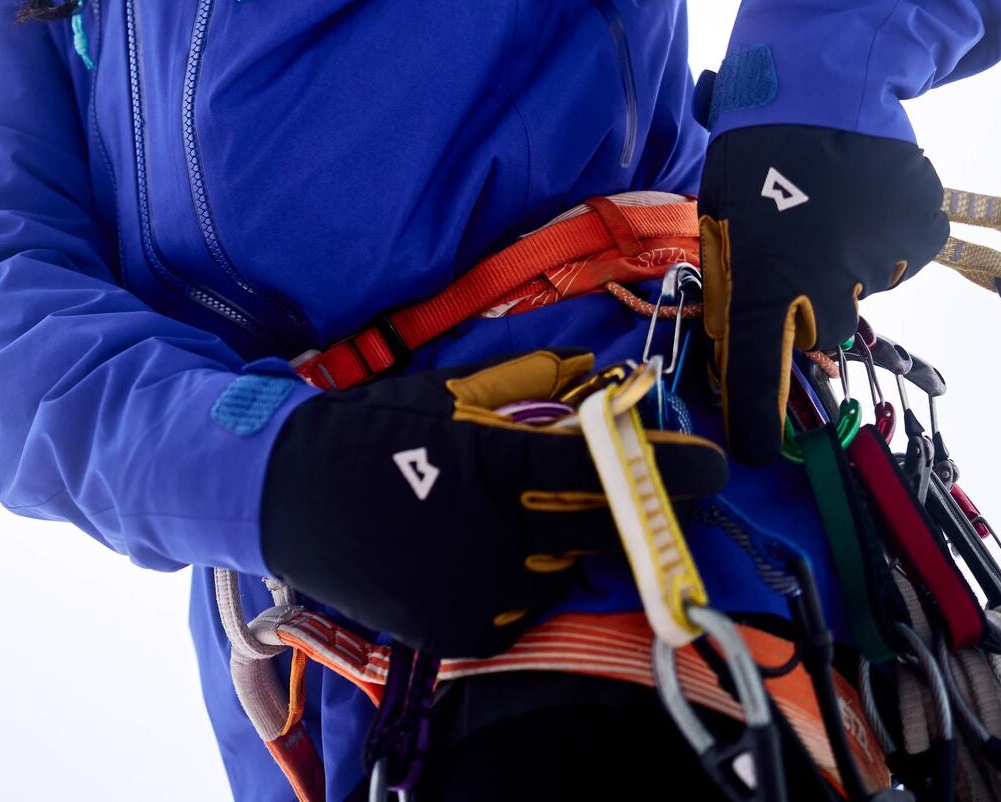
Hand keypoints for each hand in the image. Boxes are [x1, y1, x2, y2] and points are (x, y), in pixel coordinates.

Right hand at [259, 350, 726, 657]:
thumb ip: (525, 384)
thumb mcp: (446, 393)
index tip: (714, 467)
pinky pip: (524, 606)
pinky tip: (491, 549)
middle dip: (627, 508)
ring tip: (527, 513)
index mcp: (495, 466)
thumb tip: (590, 370)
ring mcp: (478, 590)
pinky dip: (525, 579)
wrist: (286, 496)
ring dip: (565, 542)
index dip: (666, 468)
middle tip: (638, 490)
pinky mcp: (460, 630)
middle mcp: (495, 535)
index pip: (602, 469)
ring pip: (563, 569)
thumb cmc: (370, 434)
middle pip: (597, 527)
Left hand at [696, 118, 946, 464]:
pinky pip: (898, 257)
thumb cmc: (753, 152)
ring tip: (826, 206)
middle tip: (795, 251)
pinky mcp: (921, 232)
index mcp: (768, 285)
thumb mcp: (722, 221)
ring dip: (846, 266)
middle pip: (823, 334)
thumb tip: (739, 339)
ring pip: (864, 291)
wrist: (820, 83)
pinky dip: (881, 238)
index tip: (757, 449)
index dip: (756, 424)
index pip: (758, 381)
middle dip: (809, 310)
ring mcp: (883, 263)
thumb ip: (736, 283)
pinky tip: (860, 196)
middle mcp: (831, 287)